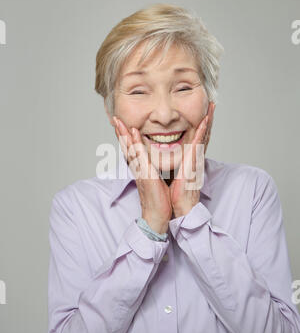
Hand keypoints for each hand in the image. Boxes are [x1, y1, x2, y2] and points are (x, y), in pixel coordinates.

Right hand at [113, 117, 172, 233]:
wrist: (157, 214)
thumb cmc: (158, 199)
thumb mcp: (155, 181)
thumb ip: (153, 171)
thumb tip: (153, 165)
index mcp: (141, 169)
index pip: (132, 150)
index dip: (126, 138)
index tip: (122, 126)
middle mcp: (138, 168)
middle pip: (126, 147)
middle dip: (120, 133)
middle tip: (115, 119)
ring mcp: (140, 170)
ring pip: (130, 149)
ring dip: (124, 134)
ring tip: (119, 122)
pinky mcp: (145, 173)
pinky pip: (139, 155)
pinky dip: (135, 143)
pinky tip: (133, 133)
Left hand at [169, 103, 214, 217]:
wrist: (180, 205)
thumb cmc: (176, 193)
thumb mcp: (174, 173)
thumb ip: (174, 164)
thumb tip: (170, 158)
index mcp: (190, 159)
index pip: (196, 138)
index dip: (201, 126)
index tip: (204, 113)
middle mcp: (195, 157)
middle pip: (203, 134)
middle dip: (208, 119)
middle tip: (212, 105)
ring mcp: (195, 159)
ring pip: (203, 136)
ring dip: (208, 121)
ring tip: (212, 107)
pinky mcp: (193, 162)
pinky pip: (198, 144)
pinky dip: (201, 132)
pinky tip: (204, 121)